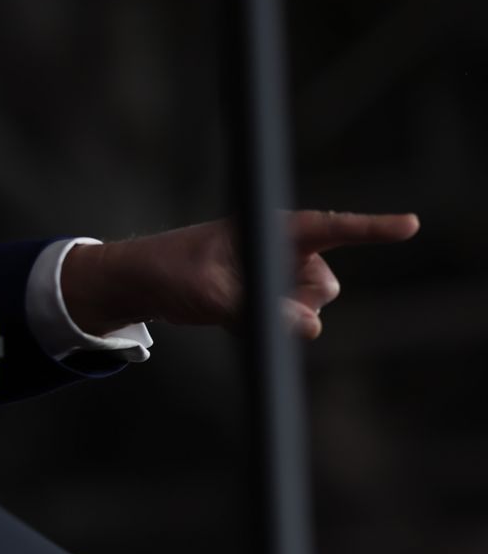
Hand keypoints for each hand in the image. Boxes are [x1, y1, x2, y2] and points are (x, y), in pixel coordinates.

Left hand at [60, 211, 419, 339]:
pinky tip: (229, 316)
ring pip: (311, 309)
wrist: (142, 283)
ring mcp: (280, 274)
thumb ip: (263, 310)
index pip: (332, 227)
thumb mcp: (212, 294)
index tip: (410, 225)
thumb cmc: (171, 272)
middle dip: (299, 302)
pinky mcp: (270, 297)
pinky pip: (289, 322)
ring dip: (280, 317)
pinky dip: (264, 326)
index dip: (372, 228)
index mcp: (272, 229)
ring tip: (229, 303)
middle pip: (325, 287)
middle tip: (243, 296)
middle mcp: (284, 249)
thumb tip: (310, 328)